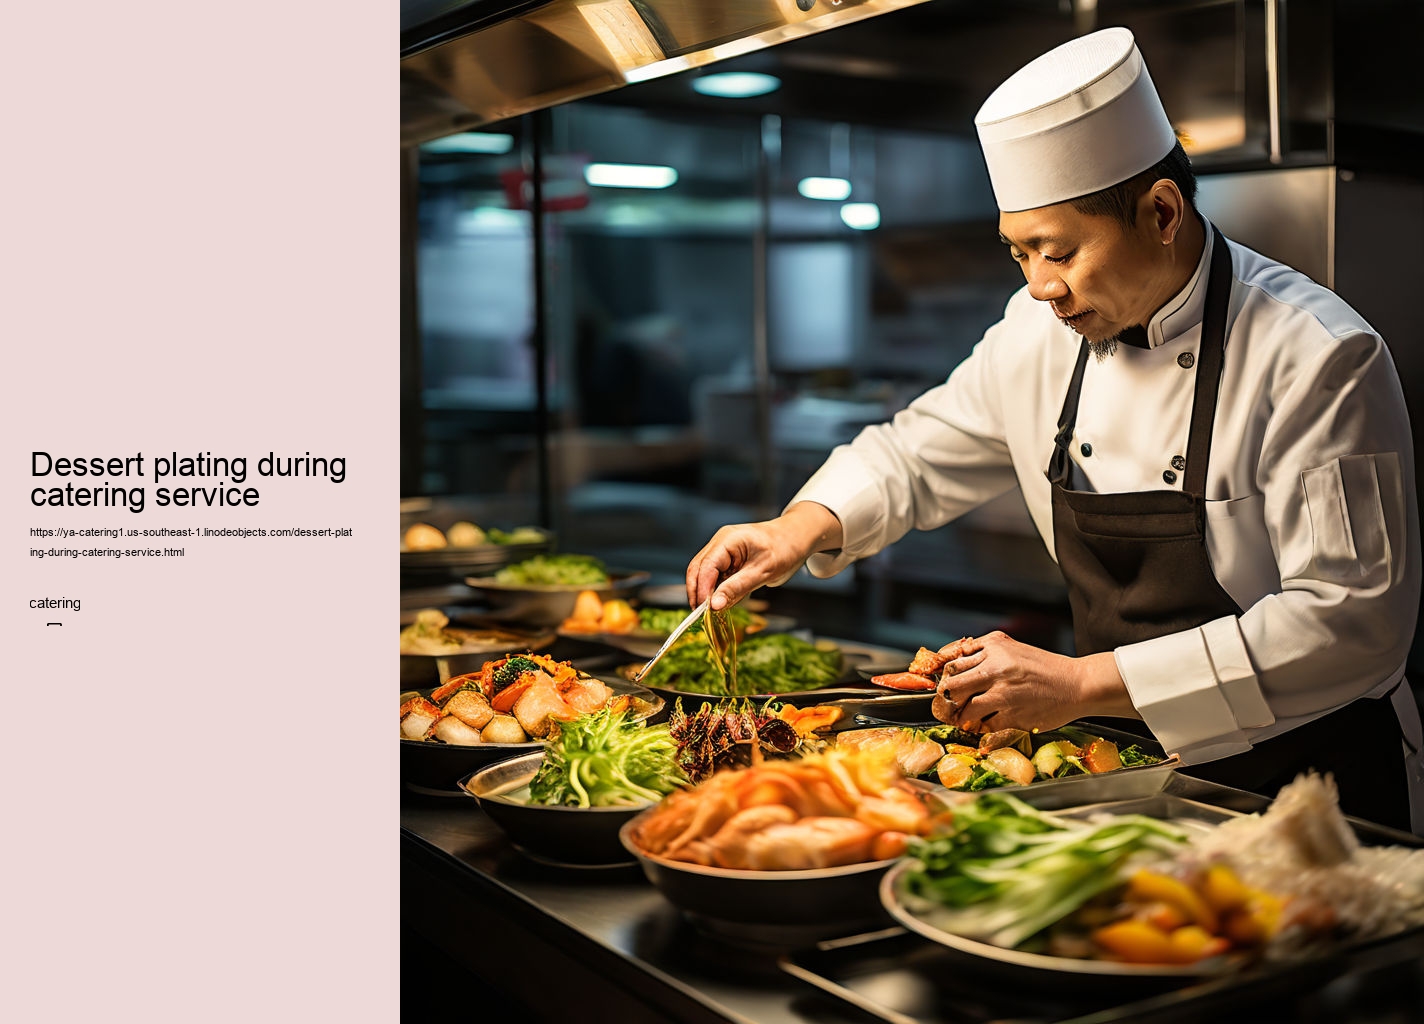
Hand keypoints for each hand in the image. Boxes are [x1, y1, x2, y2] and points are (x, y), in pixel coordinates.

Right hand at [685, 502, 842, 609]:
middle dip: (698, 592)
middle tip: (701, 615)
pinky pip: (715, 575)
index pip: (706, 566)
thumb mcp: (763, 571)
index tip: (704, 610)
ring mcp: (722, 550)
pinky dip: (716, 589)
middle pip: (698, 569)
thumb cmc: (785, 548)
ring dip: (706, 592)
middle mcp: (720, 542)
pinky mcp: (727, 558)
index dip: (702, 589)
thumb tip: (715, 606)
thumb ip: (737, 588)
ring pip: (704, 573)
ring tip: (711, 612)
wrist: (796, 537)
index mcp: (728, 540)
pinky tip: (721, 602)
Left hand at [932, 631, 1136, 732]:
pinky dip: (982, 726)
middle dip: (947, 697)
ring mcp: (1002, 694)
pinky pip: (983, 725)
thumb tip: (951, 662)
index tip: (943, 683)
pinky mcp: (1011, 716)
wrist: (1077, 685)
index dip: (944, 675)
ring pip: (964, 709)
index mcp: (994, 648)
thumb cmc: (1043, 668)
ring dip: (962, 715)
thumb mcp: (1011, 649)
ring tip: (965, 716)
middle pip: (952, 686)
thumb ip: (983, 652)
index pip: (953, 661)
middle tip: (949, 702)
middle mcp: (996, 668)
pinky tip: (988, 722)